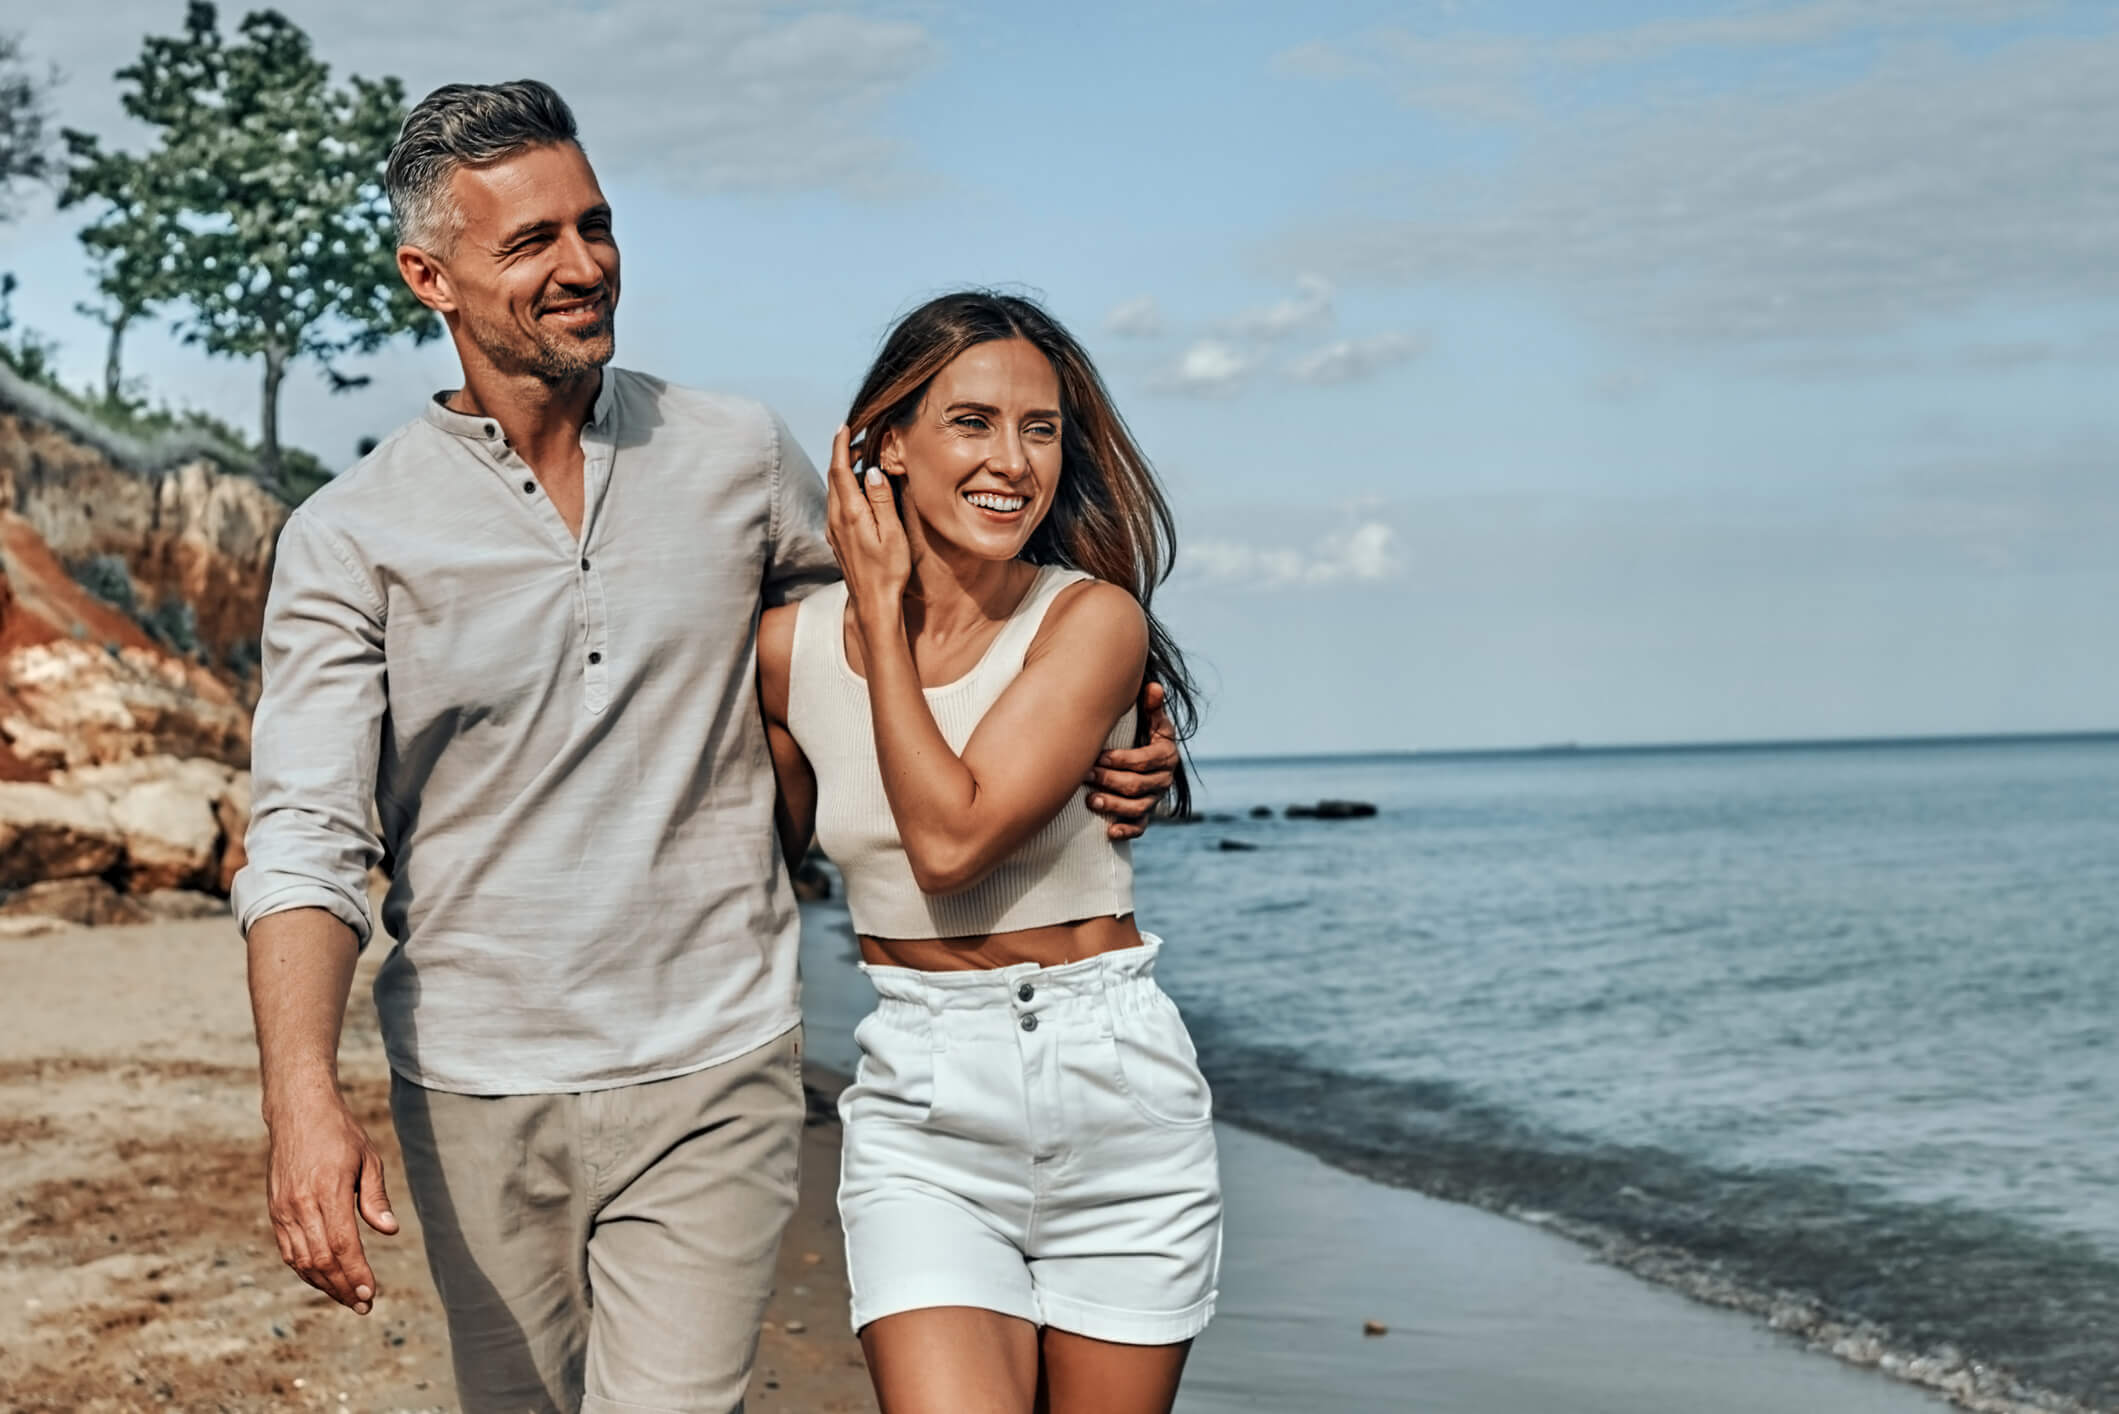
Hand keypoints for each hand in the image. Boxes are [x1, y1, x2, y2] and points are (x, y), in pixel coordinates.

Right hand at [263, 1086, 397, 1314]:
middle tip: (363, 1305)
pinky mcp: (275, 1210)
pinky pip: (289, 1250)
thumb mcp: (368, 1158)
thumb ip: (376, 1197)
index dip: (356, 1273)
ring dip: (324, 1284)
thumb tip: (389, 1231)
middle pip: (322, 1259)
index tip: (370, 1293)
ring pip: (302, 1260)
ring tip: (347, 1298)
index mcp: (327, 1191)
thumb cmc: (340, 1134)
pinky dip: (305, 1269)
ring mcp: (283, 1209)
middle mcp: (300, 1204)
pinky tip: (322, 1279)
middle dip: (343, 1287)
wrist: (298, 1113)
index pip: (342, 1245)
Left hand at [822, 424, 910, 630]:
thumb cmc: (888, 571)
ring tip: (861, 460)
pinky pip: (836, 504)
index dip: (841, 446)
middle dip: (843, 454)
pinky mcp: (836, 539)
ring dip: (843, 472)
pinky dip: (844, 489)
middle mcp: (836, 519)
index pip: (839, 470)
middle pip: (833, 477)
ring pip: (834, 491)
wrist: (872, 604)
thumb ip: (882, 500)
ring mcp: (833, 530)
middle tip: (860, 439)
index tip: (845, 426)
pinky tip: (858, 491)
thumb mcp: (893, 534)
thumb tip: (871, 471)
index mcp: (850, 514)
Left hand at [1086, 680, 1179, 839]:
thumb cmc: (1141, 732)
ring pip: (1138, 808)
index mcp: (1166, 754)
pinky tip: (1109, 831)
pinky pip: (1140, 828)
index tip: (1098, 756)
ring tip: (1091, 800)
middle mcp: (1163, 779)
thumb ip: (1151, 705)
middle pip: (1138, 785)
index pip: (1145, 761)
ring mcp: (1154, 799)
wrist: (1142, 756)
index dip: (1121, 760)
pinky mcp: (1145, 815)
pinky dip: (1126, 831)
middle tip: (1086, 774)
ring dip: (1114, 806)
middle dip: (1110, 780)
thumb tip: (1153, 686)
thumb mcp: (1150, 718)